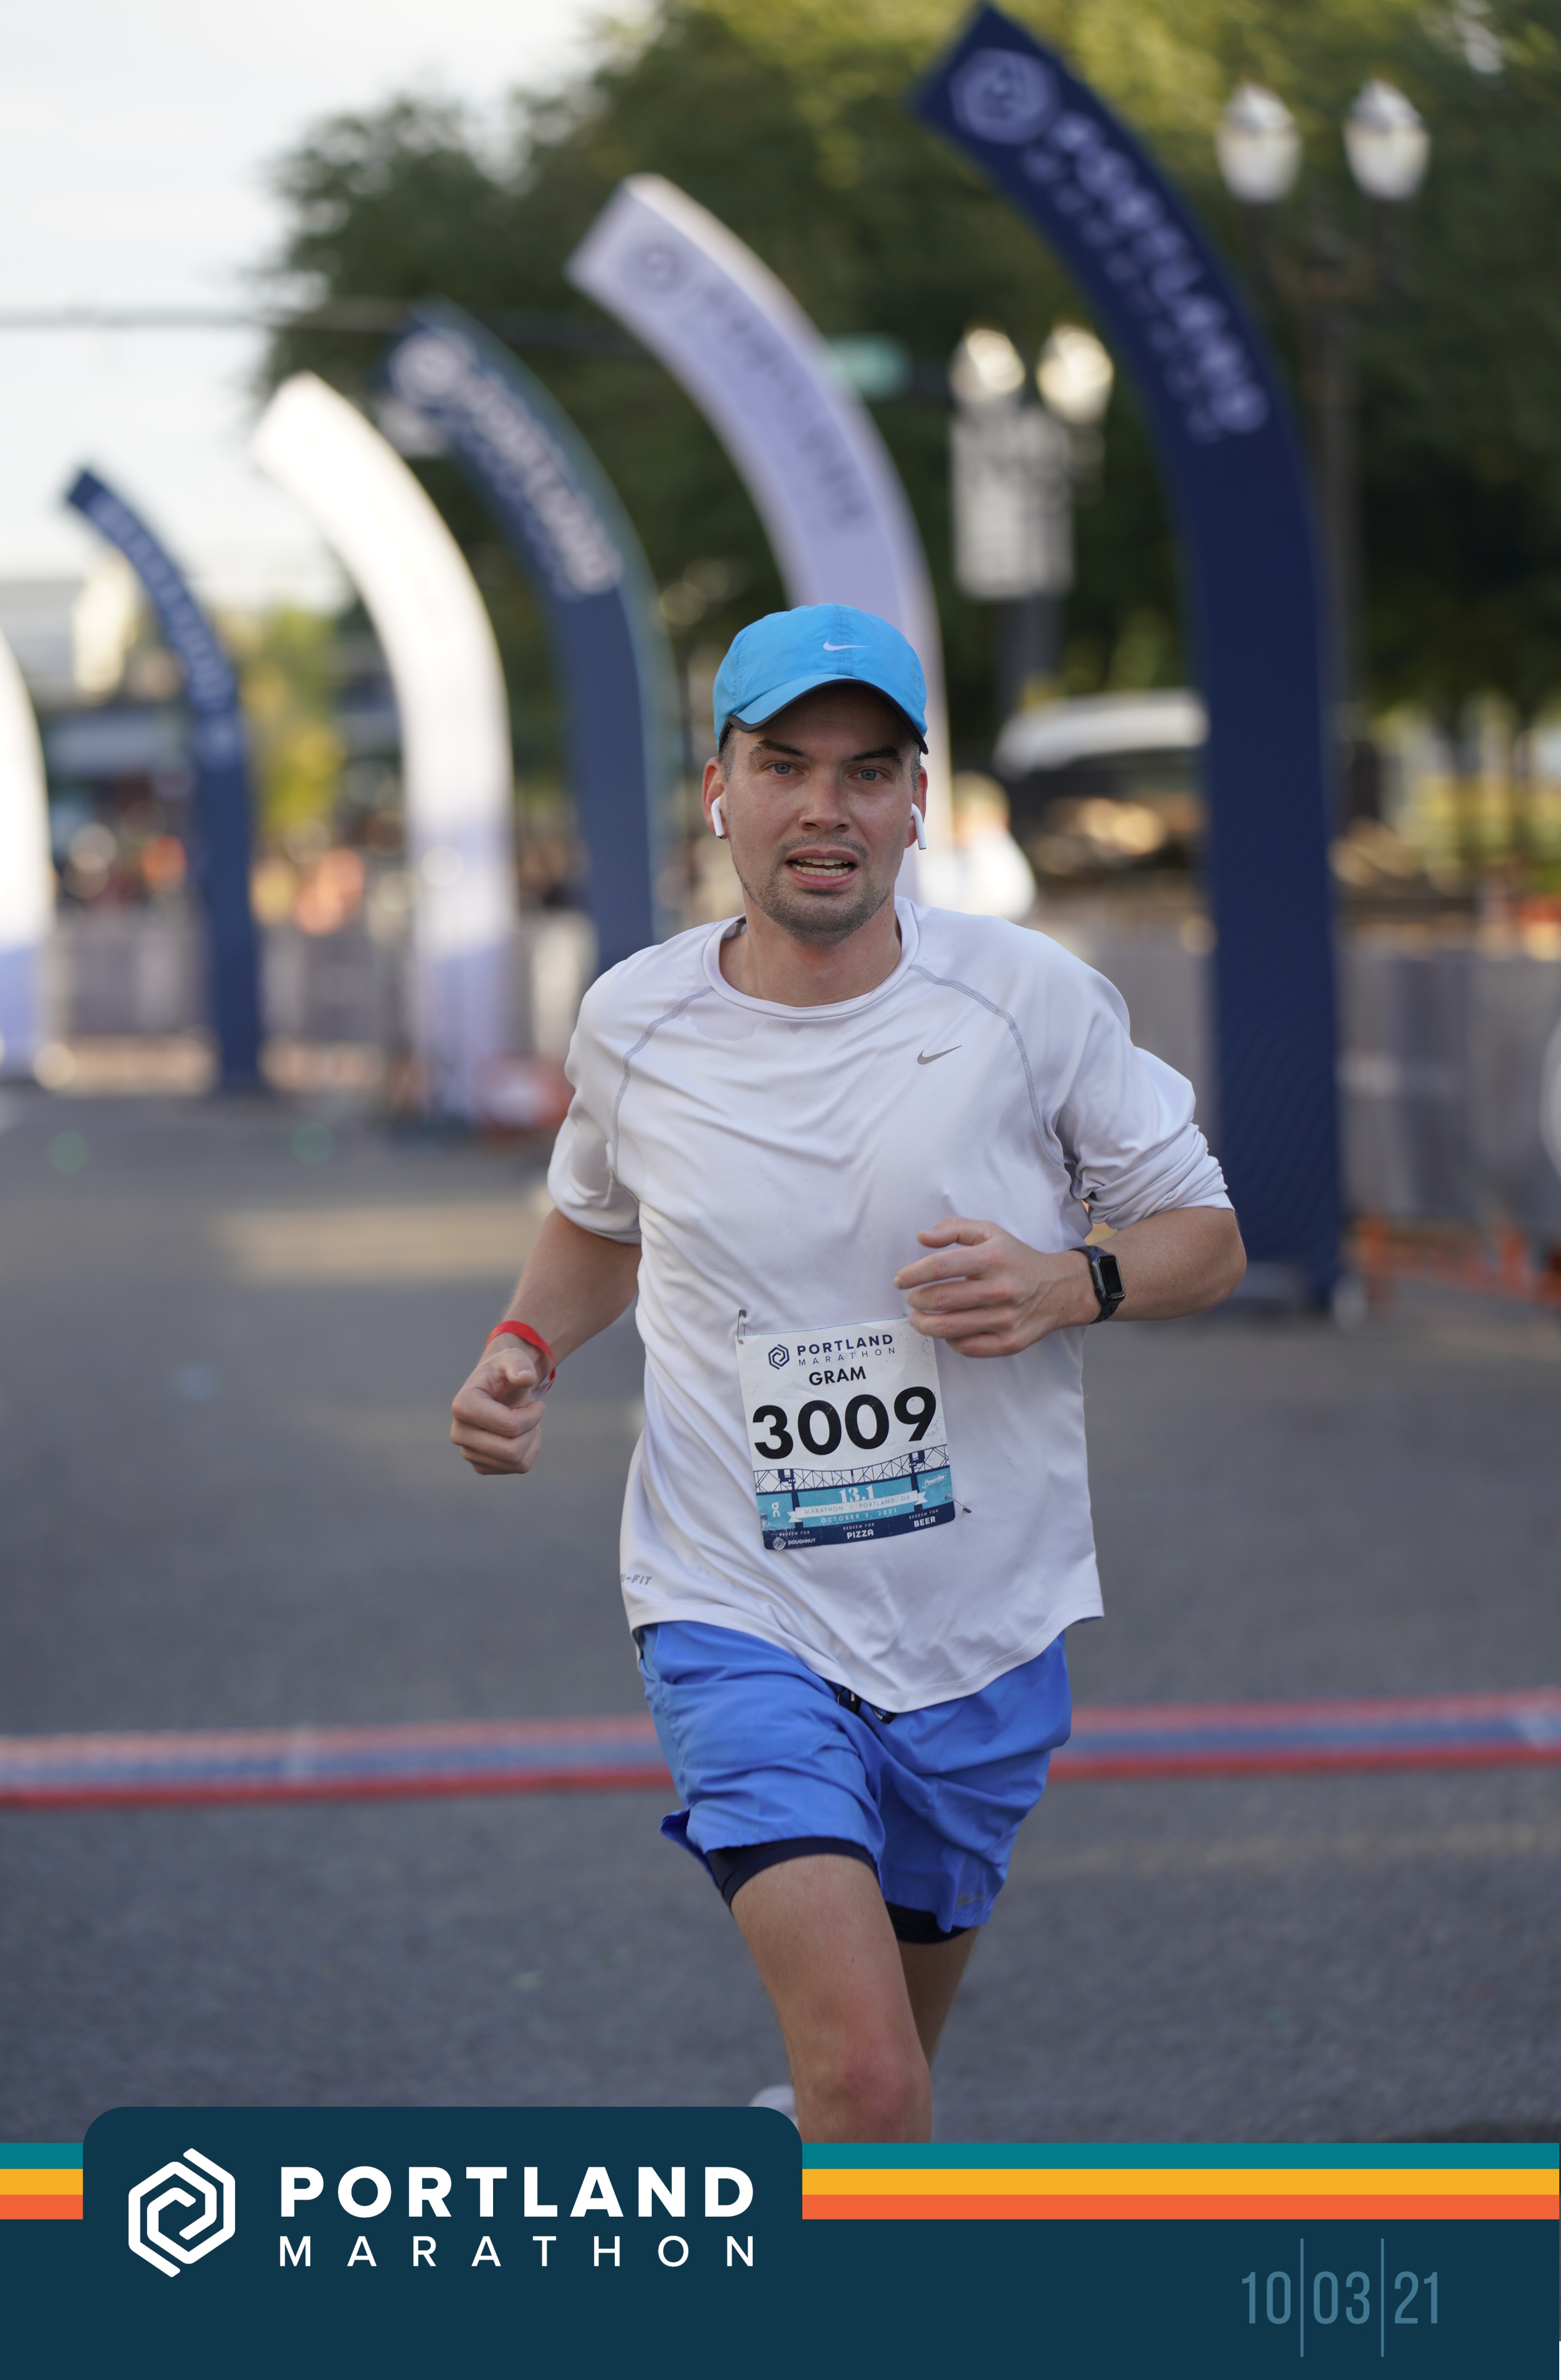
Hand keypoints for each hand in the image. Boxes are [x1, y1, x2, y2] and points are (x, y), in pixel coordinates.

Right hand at [450, 1344, 548, 1475]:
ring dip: (531, 1441)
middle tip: (532, 1414)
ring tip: (525, 1423)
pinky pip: (517, 1469)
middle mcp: (459, 1433)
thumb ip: (519, 1364)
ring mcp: (468, 1452)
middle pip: (512, 1451)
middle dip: (532, 1431)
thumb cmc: (505, 1372)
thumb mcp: (513, 1359)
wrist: (498, 1388)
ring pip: (517, 1463)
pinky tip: (520, 1435)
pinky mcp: (480, 1465)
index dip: (533, 1416)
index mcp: (462, 1406)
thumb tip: (526, 1378)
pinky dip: (528, 1452)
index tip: (537, 1403)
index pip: (510, 1426)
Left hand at [893, 1216, 1096, 1356]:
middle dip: (916, 1300)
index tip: (900, 1280)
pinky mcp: (1010, 1342)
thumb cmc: (1017, 1259)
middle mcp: (999, 1289)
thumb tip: (922, 1237)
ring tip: (918, 1317)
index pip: (939, 1267)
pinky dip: (949, 1340)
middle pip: (940, 1299)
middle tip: (911, 1299)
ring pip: (949, 1328)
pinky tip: (947, 1330)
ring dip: (924, 1324)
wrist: (1060, 1288)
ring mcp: (1005, 1319)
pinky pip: (967, 1347)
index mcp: (991, 1258)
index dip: (912, 1274)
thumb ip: (954, 1228)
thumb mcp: (990, 1232)